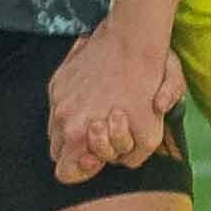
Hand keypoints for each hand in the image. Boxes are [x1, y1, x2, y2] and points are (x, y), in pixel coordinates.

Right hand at [46, 15, 181, 187]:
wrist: (133, 38)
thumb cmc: (145, 84)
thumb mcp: (153, 134)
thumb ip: (133, 156)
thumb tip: (122, 158)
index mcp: (77, 133)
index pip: (65, 172)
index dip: (83, 169)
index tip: (98, 157)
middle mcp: (60, 116)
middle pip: (59, 150)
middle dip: (79, 148)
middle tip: (103, 134)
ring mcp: (57, 95)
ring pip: (57, 126)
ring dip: (76, 126)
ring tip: (101, 113)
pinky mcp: (60, 77)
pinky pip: (59, 102)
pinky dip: (74, 103)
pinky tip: (98, 93)